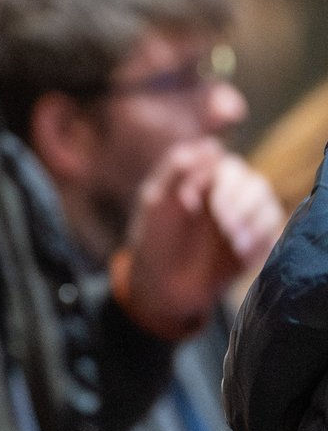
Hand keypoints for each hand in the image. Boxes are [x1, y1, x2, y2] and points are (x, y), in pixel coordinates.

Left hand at [120, 139, 264, 338]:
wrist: (163, 285)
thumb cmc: (154, 239)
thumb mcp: (155, 202)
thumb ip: (177, 170)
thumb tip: (211, 145)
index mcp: (204, 180)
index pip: (228, 166)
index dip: (220, 183)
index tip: (194, 203)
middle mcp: (229, 194)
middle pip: (253, 184)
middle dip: (240, 203)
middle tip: (224, 225)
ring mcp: (246, 217)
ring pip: (267, 206)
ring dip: (253, 222)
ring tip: (233, 242)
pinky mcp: (257, 241)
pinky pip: (275, 231)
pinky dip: (262, 239)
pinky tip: (242, 252)